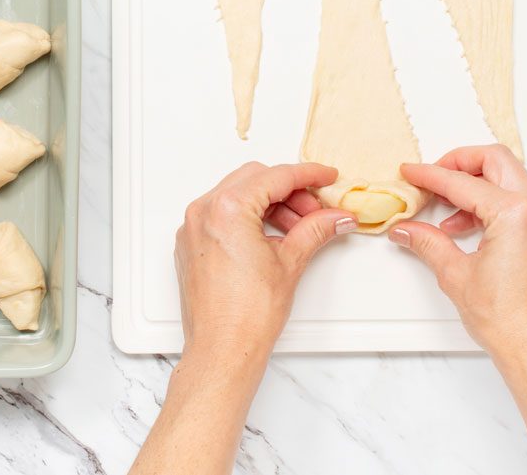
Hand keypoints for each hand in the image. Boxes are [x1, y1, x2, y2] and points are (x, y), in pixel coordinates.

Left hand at [175, 161, 355, 358]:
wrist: (222, 351)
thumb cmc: (247, 316)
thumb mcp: (290, 263)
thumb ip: (315, 230)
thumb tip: (335, 216)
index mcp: (226, 209)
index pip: (275, 176)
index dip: (307, 175)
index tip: (326, 176)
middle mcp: (203, 212)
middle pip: (254, 179)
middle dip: (289, 190)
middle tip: (317, 210)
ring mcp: (192, 228)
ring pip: (236, 195)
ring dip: (269, 203)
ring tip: (298, 228)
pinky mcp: (191, 244)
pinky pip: (221, 214)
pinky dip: (248, 217)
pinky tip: (272, 237)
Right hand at [393, 145, 526, 361]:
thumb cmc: (508, 319)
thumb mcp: (455, 274)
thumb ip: (427, 242)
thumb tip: (406, 229)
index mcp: (514, 214)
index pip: (462, 182)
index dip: (429, 175)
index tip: (411, 172)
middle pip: (494, 160)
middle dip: (459, 162)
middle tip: (432, 176)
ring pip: (507, 176)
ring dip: (474, 182)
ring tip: (444, 208)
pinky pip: (516, 199)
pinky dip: (488, 200)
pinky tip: (463, 226)